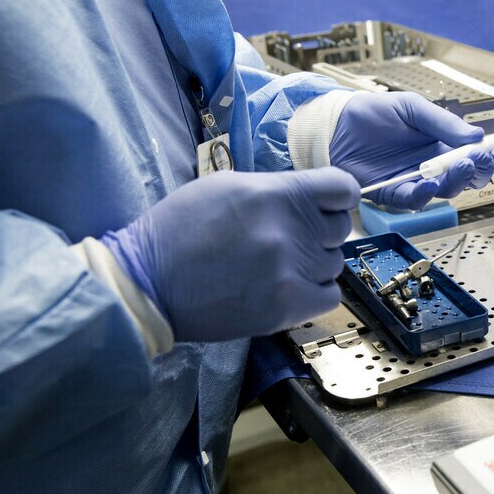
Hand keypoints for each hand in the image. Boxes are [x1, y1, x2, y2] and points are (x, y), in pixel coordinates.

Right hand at [101, 168, 358, 341]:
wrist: (150, 282)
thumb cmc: (181, 229)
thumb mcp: (229, 187)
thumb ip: (277, 190)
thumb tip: (312, 199)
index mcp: (277, 194)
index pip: (343, 188)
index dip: (339, 197)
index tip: (328, 206)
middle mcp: (291, 230)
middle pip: (340, 228)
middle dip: (321, 232)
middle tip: (291, 239)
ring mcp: (292, 270)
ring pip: (334, 263)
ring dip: (315, 264)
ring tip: (280, 266)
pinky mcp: (288, 306)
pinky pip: (331, 295)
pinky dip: (316, 292)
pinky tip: (290, 287)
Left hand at [330, 92, 493, 209]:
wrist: (335, 125)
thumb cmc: (372, 114)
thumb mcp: (412, 109)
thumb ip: (443, 123)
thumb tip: (477, 135)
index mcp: (442, 144)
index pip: (476, 154)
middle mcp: (433, 166)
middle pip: (466, 177)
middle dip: (479, 170)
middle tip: (482, 159)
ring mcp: (414, 181)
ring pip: (445, 191)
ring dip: (456, 181)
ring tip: (460, 165)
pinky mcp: (393, 195)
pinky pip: (413, 200)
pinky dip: (423, 193)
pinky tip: (429, 181)